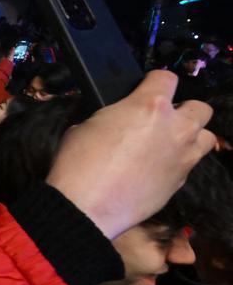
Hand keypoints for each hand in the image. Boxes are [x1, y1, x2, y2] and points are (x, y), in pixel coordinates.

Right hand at [46, 70, 215, 239]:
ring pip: (206, 138)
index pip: (166, 78)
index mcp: (149, 105)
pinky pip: (188, 165)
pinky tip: (153, 170)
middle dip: (183, 110)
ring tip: (166, 145)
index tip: (144, 89)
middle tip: (160, 120)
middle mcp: (175, 128)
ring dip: (190, 137)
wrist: (86, 207)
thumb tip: (119, 123)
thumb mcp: (89, 125)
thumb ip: (114, 117)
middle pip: (200, 108)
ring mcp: (182, 157)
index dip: (153, 82)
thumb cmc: (79, 162)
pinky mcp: (180, 182)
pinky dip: (175, 164)